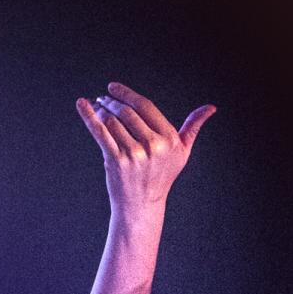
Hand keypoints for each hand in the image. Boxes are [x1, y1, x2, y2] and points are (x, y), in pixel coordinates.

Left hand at [77, 82, 215, 213]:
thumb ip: (193, 128)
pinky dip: (89, 117)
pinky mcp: (116, 161)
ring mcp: (133, 154)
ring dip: (101, 111)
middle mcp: (152, 145)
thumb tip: (211, 108)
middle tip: (103, 99)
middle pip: (127, 112)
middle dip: (113, 102)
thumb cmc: (162, 176)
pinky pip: (100, 133)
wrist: (141, 205)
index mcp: (169, 139)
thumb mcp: (181, 153)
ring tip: (97, 108)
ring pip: (112, 121)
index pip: (145, 106)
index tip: (113, 87)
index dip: (127, 94)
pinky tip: (81, 104)